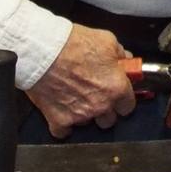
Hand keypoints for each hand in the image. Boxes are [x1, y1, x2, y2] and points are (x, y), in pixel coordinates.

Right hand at [25, 23, 135, 137]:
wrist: (42, 51)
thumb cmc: (72, 44)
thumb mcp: (105, 40)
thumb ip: (119, 54)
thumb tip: (124, 60)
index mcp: (116, 87)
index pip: (128, 106)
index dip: (122, 100)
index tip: (117, 95)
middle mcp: (101, 105)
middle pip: (109, 120)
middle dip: (104, 109)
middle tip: (95, 95)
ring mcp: (80, 115)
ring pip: (87, 124)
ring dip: (83, 114)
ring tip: (74, 97)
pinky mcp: (59, 120)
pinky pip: (63, 132)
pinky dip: (62, 125)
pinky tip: (60, 111)